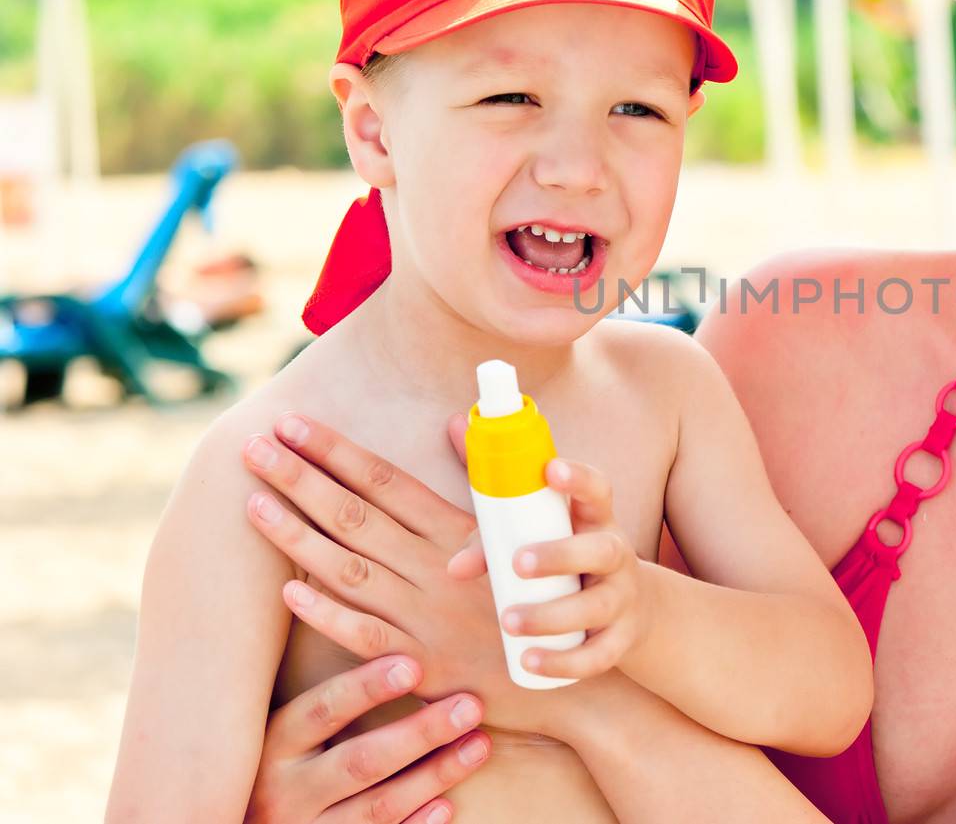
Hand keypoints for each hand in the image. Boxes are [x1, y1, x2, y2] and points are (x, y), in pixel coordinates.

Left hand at [241, 414, 526, 727]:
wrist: (568, 672)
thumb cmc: (540, 591)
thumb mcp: (520, 529)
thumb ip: (484, 474)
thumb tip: (456, 418)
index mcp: (459, 530)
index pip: (387, 480)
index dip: (337, 450)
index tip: (294, 423)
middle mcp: (437, 568)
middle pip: (356, 516)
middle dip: (300, 477)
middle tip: (252, 447)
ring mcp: (426, 616)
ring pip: (350, 569)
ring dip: (297, 535)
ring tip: (251, 502)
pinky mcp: (422, 663)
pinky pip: (366, 635)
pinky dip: (326, 613)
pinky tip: (286, 589)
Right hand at [243, 653, 487, 823]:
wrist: (234, 823)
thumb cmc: (277, 764)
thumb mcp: (282, 729)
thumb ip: (324, 692)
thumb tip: (353, 610)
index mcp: (275, 745)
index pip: (322, 710)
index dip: (367, 688)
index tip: (414, 663)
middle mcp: (285, 792)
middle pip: (360, 761)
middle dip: (420, 734)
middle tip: (470, 705)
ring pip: (378, 808)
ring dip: (434, 776)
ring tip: (479, 745)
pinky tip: (448, 806)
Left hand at [494, 458, 657, 682]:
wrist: (631, 608)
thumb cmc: (568, 563)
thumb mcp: (542, 539)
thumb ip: (494, 540)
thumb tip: (452, 567)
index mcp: (596, 520)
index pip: (597, 489)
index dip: (578, 477)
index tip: (551, 469)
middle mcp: (617, 555)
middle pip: (602, 550)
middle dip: (560, 555)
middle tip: (517, 563)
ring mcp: (623, 599)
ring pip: (597, 607)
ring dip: (552, 616)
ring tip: (510, 621)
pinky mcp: (621, 639)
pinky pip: (599, 654)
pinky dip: (565, 662)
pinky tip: (531, 662)